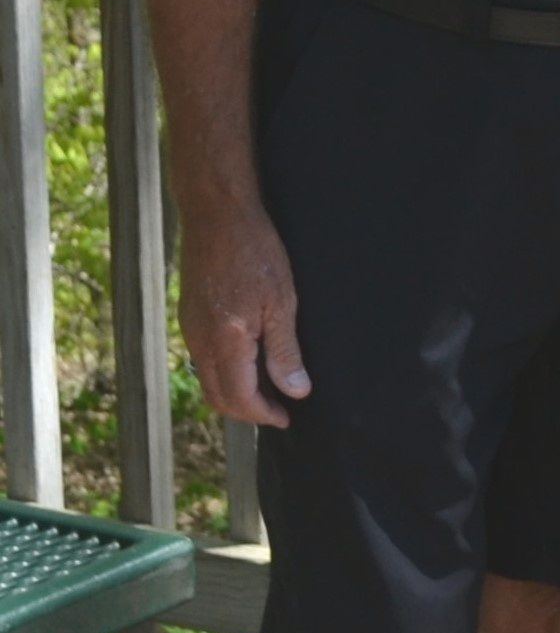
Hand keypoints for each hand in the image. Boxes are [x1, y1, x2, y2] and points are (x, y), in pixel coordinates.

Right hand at [180, 208, 311, 427]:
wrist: (217, 216)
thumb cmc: (255, 252)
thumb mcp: (282, 301)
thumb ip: (285, 351)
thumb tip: (296, 390)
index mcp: (224, 342)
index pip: (240, 397)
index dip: (263, 414)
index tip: (287, 417)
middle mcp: (199, 341)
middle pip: (218, 396)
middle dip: (248, 410)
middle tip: (280, 410)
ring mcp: (190, 329)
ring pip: (209, 378)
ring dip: (235, 392)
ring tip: (269, 389)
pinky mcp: (190, 316)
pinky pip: (204, 358)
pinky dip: (226, 371)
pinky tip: (250, 360)